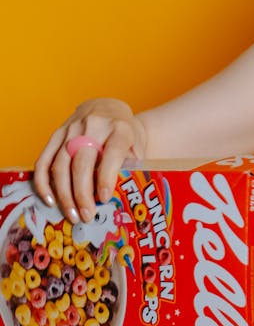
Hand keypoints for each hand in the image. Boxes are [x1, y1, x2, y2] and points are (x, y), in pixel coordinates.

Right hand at [34, 99, 145, 221]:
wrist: (109, 110)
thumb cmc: (125, 135)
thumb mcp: (137, 148)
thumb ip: (131, 168)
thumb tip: (122, 199)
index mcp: (120, 129)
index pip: (112, 153)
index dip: (106, 177)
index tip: (104, 198)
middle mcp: (94, 126)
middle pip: (82, 162)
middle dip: (83, 193)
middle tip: (87, 215)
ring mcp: (71, 129)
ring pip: (61, 164)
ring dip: (64, 193)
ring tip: (72, 214)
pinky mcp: (56, 134)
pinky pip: (44, 159)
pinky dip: (43, 182)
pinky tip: (49, 200)